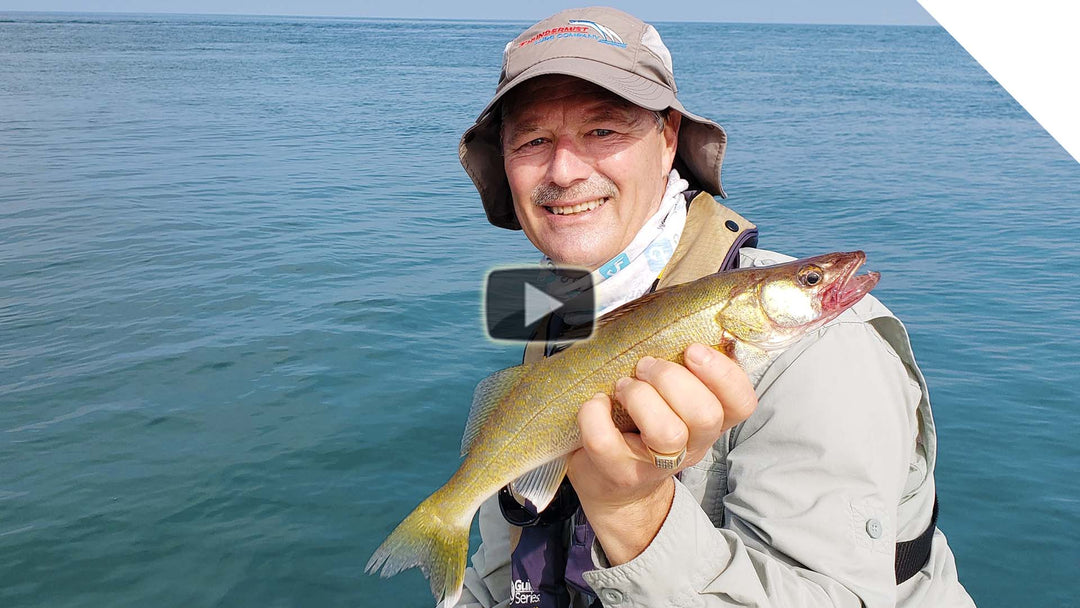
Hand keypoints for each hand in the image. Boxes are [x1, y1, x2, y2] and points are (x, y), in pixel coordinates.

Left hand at [566, 343, 757, 565]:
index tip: (692, 350)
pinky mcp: (621, 474)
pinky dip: (595, 415)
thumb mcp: (672, 402)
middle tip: (644, 367)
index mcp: (710, 423)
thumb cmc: (642, 429)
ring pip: (667, 432)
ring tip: (623, 386)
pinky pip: (606, 442)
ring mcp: (657, 465)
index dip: (723, 373)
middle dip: (671, 378)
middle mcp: (692, 447)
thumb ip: (682, 375)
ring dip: (640, 397)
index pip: (742, 403)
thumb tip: (673, 328)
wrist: (614, 488)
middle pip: (705, 414)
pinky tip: (596, 404)